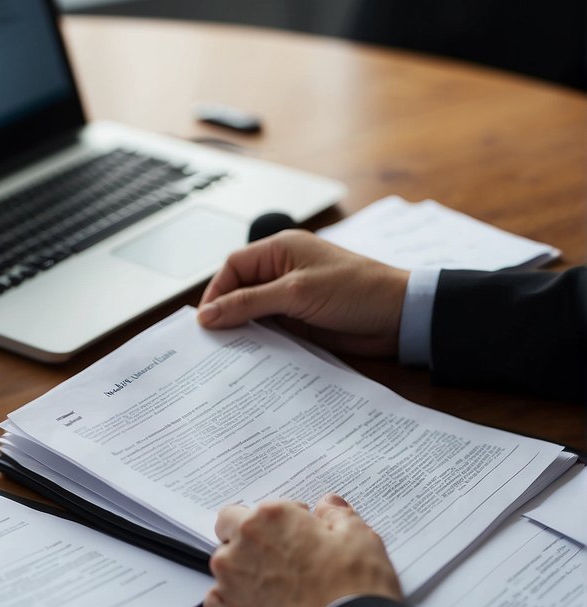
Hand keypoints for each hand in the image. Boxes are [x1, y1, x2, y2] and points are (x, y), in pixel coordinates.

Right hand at [197, 230, 408, 357]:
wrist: (401, 317)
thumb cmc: (356, 290)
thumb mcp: (296, 293)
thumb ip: (248, 303)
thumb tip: (207, 315)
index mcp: (280, 250)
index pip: (233, 267)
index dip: (215, 292)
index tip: (205, 320)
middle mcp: (282, 271)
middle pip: (239, 290)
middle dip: (225, 313)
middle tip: (211, 339)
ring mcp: (291, 297)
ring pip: (252, 313)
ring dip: (242, 330)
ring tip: (226, 351)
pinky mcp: (301, 320)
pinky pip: (270, 330)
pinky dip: (259, 342)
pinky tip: (250, 356)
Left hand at [203, 493, 401, 606]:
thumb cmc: (357, 587)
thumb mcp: (360, 538)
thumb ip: (336, 515)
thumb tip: (327, 505)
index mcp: (270, 518)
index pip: (240, 511)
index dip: (264, 523)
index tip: (287, 535)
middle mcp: (241, 545)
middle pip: (228, 538)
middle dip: (247, 546)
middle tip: (281, 563)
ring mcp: (229, 582)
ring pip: (224, 571)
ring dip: (242, 575)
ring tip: (277, 592)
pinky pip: (216, 603)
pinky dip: (232, 605)